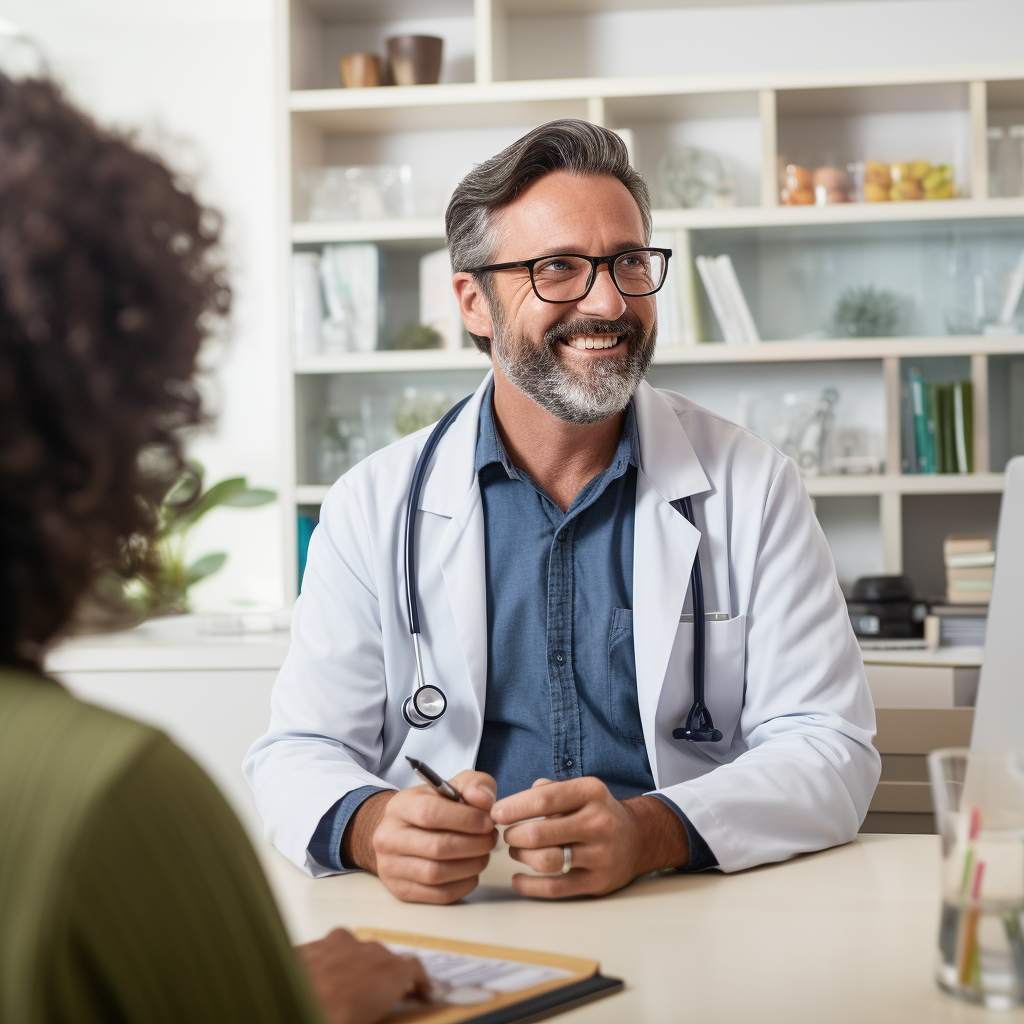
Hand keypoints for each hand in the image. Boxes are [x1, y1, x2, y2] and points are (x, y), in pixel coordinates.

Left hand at [298, 928, 429, 1023]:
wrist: (281, 1008)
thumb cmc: (329, 1016)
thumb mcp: (366, 1020)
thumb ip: (376, 1011)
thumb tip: (372, 1010)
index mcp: (387, 973)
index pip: (414, 968)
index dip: (419, 981)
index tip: (421, 991)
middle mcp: (365, 951)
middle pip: (382, 959)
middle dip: (382, 977)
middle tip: (376, 999)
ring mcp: (335, 944)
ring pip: (352, 950)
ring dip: (353, 967)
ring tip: (342, 992)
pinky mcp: (309, 946)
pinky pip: (324, 952)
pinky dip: (326, 965)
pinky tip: (316, 985)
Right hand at [342, 771, 497, 903]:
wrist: (400, 832)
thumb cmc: (430, 808)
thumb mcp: (450, 787)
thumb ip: (473, 785)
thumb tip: (484, 801)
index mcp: (400, 807)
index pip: (431, 813)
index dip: (466, 819)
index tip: (488, 821)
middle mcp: (389, 838)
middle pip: (436, 847)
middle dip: (474, 844)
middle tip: (491, 839)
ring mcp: (391, 867)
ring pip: (437, 874)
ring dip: (471, 865)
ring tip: (484, 854)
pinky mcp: (401, 890)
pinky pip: (439, 895)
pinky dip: (464, 884)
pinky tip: (472, 871)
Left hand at [491, 777, 689, 897]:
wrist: (639, 838)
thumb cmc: (598, 812)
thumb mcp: (580, 790)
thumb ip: (548, 790)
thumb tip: (512, 802)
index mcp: (590, 793)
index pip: (543, 800)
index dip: (513, 807)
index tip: (496, 813)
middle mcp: (598, 823)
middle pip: (539, 833)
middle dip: (513, 835)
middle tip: (507, 835)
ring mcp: (600, 855)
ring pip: (545, 861)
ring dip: (521, 857)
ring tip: (516, 852)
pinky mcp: (598, 882)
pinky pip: (555, 888)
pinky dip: (529, 885)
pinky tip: (518, 879)